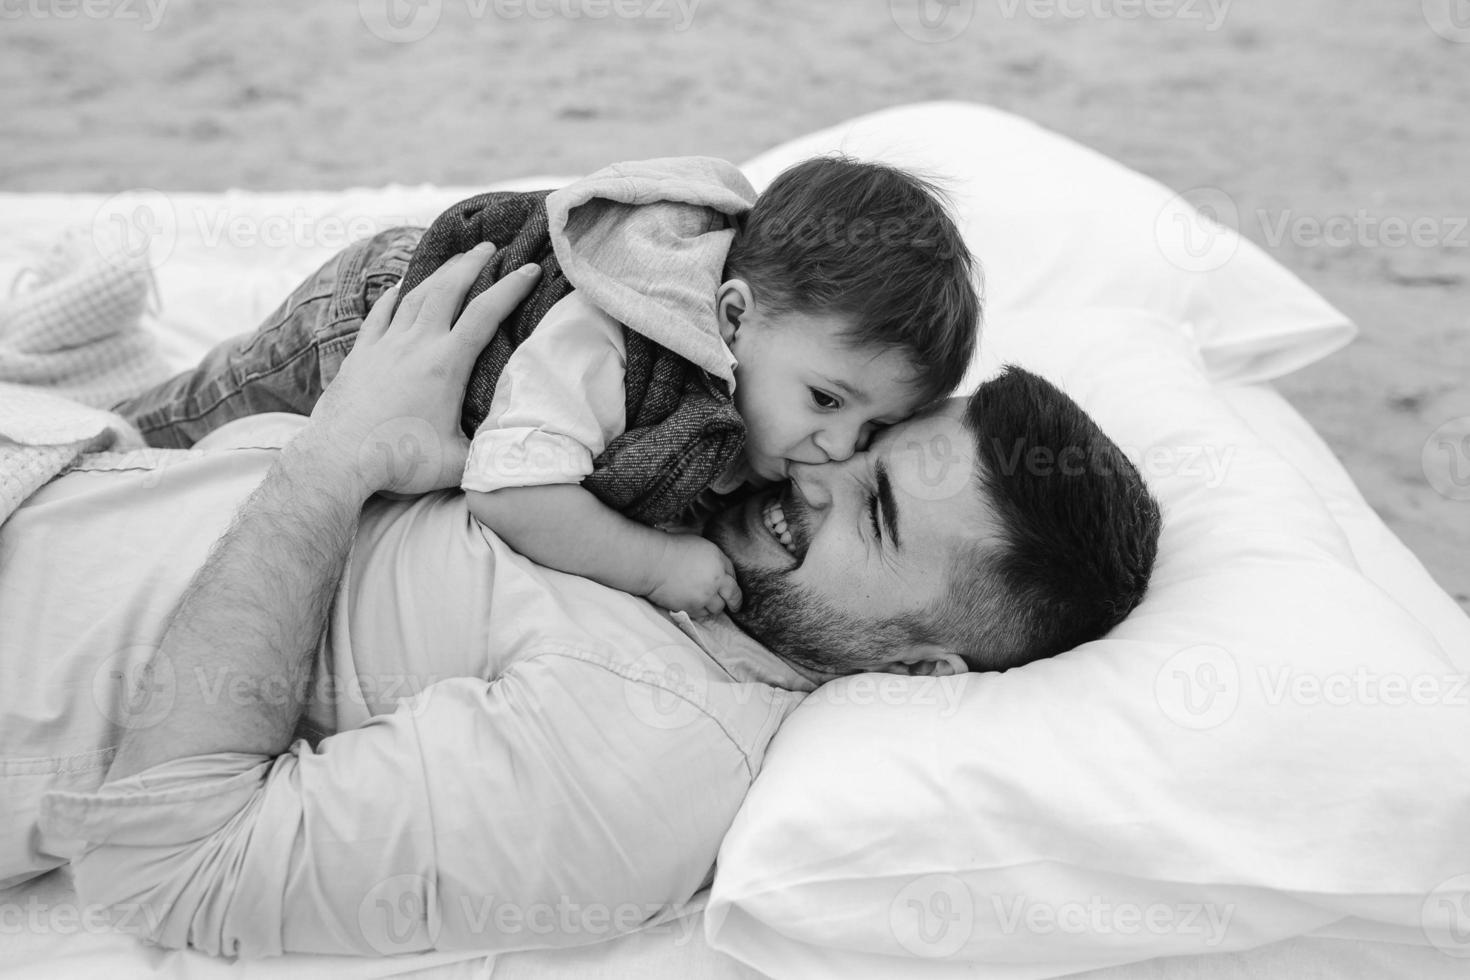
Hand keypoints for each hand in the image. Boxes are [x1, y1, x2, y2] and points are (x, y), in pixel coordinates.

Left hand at [302, 243, 541, 496]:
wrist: (339, 459)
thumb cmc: (401, 460)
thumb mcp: (457, 462)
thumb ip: (488, 451)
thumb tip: (514, 450)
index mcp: (446, 363)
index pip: (485, 314)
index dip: (511, 287)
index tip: (529, 268)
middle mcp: (415, 344)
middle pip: (447, 289)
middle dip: (471, 264)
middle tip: (488, 248)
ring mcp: (385, 345)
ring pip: (414, 295)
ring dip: (437, 274)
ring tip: (453, 261)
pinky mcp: (361, 355)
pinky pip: (379, 314)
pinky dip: (394, 296)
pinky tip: (399, 288)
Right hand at [644, 534, 742, 618]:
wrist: (654, 564)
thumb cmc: (674, 549)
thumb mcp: (702, 546)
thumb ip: (716, 560)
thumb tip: (723, 572)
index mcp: (718, 564)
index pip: (734, 577)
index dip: (734, 583)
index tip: (733, 589)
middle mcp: (715, 582)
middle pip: (732, 597)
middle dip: (734, 602)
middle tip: (734, 606)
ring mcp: (703, 597)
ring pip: (717, 608)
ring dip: (715, 606)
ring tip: (708, 602)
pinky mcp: (691, 608)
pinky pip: (702, 614)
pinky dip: (701, 610)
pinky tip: (695, 604)